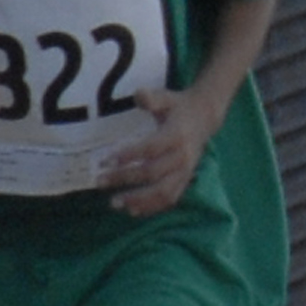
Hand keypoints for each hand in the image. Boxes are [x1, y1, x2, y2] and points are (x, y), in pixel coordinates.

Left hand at [104, 85, 224, 217]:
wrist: (205, 117)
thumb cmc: (178, 107)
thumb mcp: (166, 97)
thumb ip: (152, 98)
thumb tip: (139, 94)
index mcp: (176, 135)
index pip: (150, 149)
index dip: (128, 156)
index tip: (105, 160)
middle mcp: (182, 156)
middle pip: (152, 173)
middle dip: (125, 179)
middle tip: (100, 182)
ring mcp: (185, 171)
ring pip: (163, 191)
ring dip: (139, 200)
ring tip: (115, 203)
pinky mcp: (186, 180)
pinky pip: (171, 198)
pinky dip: (152, 207)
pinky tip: (133, 211)